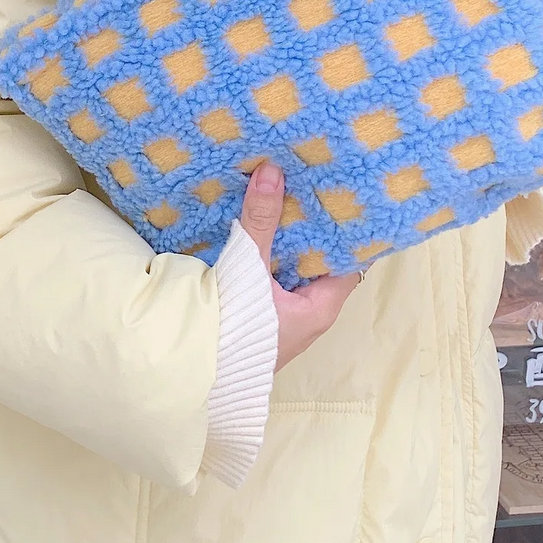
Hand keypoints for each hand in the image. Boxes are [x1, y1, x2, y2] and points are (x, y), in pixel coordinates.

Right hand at [239, 163, 361, 370]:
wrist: (194, 372)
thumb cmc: (235, 328)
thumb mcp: (250, 268)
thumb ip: (260, 221)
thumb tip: (273, 170)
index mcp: (322, 306)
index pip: (348, 259)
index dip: (345, 228)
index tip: (339, 195)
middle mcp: (310, 315)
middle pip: (319, 263)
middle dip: (312, 229)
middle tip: (307, 187)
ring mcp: (285, 320)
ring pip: (293, 273)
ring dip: (287, 244)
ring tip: (284, 199)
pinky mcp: (261, 320)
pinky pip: (273, 282)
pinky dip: (269, 259)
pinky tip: (256, 232)